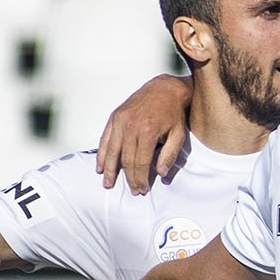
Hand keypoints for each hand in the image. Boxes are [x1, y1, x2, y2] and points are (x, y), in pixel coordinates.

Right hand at [95, 73, 193, 189]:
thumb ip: (169, 155)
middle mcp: (131, 125)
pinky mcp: (115, 117)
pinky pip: (105, 139)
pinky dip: (102, 154)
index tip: (142, 190)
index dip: (141, 179)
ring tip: (108, 184)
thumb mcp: (178, 134)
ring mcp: (121, 120)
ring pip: (112, 151)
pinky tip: (100, 167)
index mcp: (148, 131)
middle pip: (126, 159)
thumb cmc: (174, 114)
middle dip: (129, 178)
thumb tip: (161, 174)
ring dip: (110, 170)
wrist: (164, 88)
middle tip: (132, 191)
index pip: (141, 162)